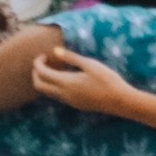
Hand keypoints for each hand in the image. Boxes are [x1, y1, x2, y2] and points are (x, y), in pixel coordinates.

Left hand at [27, 43, 147, 121]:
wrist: (120, 101)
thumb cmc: (107, 79)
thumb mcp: (90, 64)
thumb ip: (71, 58)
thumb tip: (55, 51)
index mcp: (66, 82)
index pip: (41, 73)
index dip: (38, 63)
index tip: (44, 55)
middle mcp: (64, 94)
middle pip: (39, 86)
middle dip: (36, 73)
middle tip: (43, 62)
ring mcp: (69, 101)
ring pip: (47, 92)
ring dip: (45, 80)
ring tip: (54, 67)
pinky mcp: (75, 104)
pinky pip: (57, 96)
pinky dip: (53, 86)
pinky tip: (65, 77)